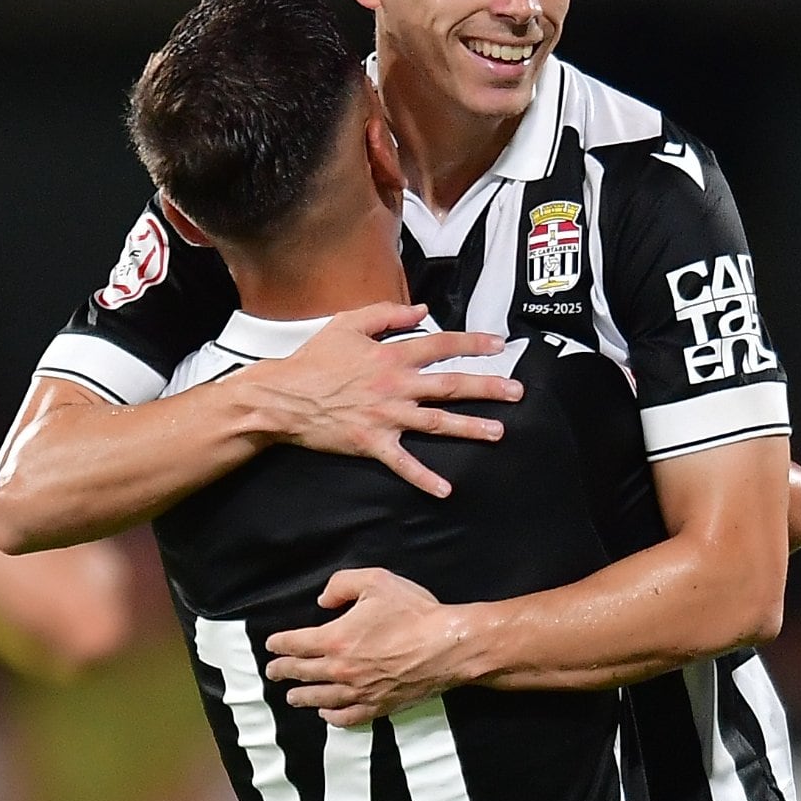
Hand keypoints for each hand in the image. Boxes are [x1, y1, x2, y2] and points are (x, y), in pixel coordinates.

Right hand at [254, 308, 521, 498]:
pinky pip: (404, 463)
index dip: (472, 344)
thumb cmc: (314, 360)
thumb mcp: (347, 324)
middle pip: (451, 385)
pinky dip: (424, 478)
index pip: (441, 345)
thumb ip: (386, 314)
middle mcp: (395, 386)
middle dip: (487, 388)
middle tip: (517, 392)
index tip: (499, 346)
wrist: (284, 397)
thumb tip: (421, 310)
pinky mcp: (372, 442)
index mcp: (391, 356)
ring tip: (498, 432)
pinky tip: (445, 489)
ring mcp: (386, 416)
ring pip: (437, 422)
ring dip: (470, 428)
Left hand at [268, 568, 480, 726]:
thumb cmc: (414, 614)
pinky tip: (326, 714)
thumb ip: (341, 585)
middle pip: (302, 673)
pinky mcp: (378, 706)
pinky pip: (347, 717)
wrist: (448, 647)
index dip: (278, 644)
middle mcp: (341, 670)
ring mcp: (359, 691)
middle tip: (273, 672)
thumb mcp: (376, 582)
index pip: (295, 644)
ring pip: (319, 699)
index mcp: (335, 639)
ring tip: (292, 697)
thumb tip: (323, 601)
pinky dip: (332, 717)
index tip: (271, 645)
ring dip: (301, 697)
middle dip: (283, 671)